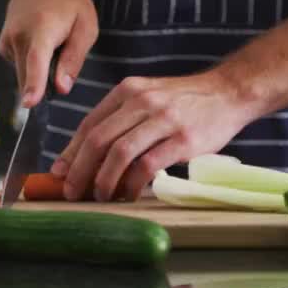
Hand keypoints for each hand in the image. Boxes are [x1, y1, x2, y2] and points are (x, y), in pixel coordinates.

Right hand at [0, 0, 98, 107]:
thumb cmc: (69, 0)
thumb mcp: (86, 27)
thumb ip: (74, 59)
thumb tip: (62, 88)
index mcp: (42, 29)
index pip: (36, 61)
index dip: (34, 84)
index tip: (29, 104)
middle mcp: (18, 36)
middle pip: (29, 77)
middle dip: (46, 84)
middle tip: (63, 60)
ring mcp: (7, 41)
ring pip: (25, 74)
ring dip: (42, 71)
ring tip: (54, 43)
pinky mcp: (3, 46)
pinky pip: (21, 67)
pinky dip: (33, 63)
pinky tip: (42, 43)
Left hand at [50, 71, 258, 201]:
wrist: (228, 92)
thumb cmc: (185, 102)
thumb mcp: (148, 98)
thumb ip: (120, 120)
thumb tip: (85, 155)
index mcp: (128, 91)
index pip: (89, 124)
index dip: (70, 153)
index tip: (59, 175)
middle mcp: (142, 101)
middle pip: (98, 139)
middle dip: (80, 171)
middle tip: (72, 193)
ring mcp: (164, 119)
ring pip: (120, 153)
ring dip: (104, 180)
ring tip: (100, 197)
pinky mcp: (183, 139)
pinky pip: (148, 165)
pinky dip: (133, 184)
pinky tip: (129, 194)